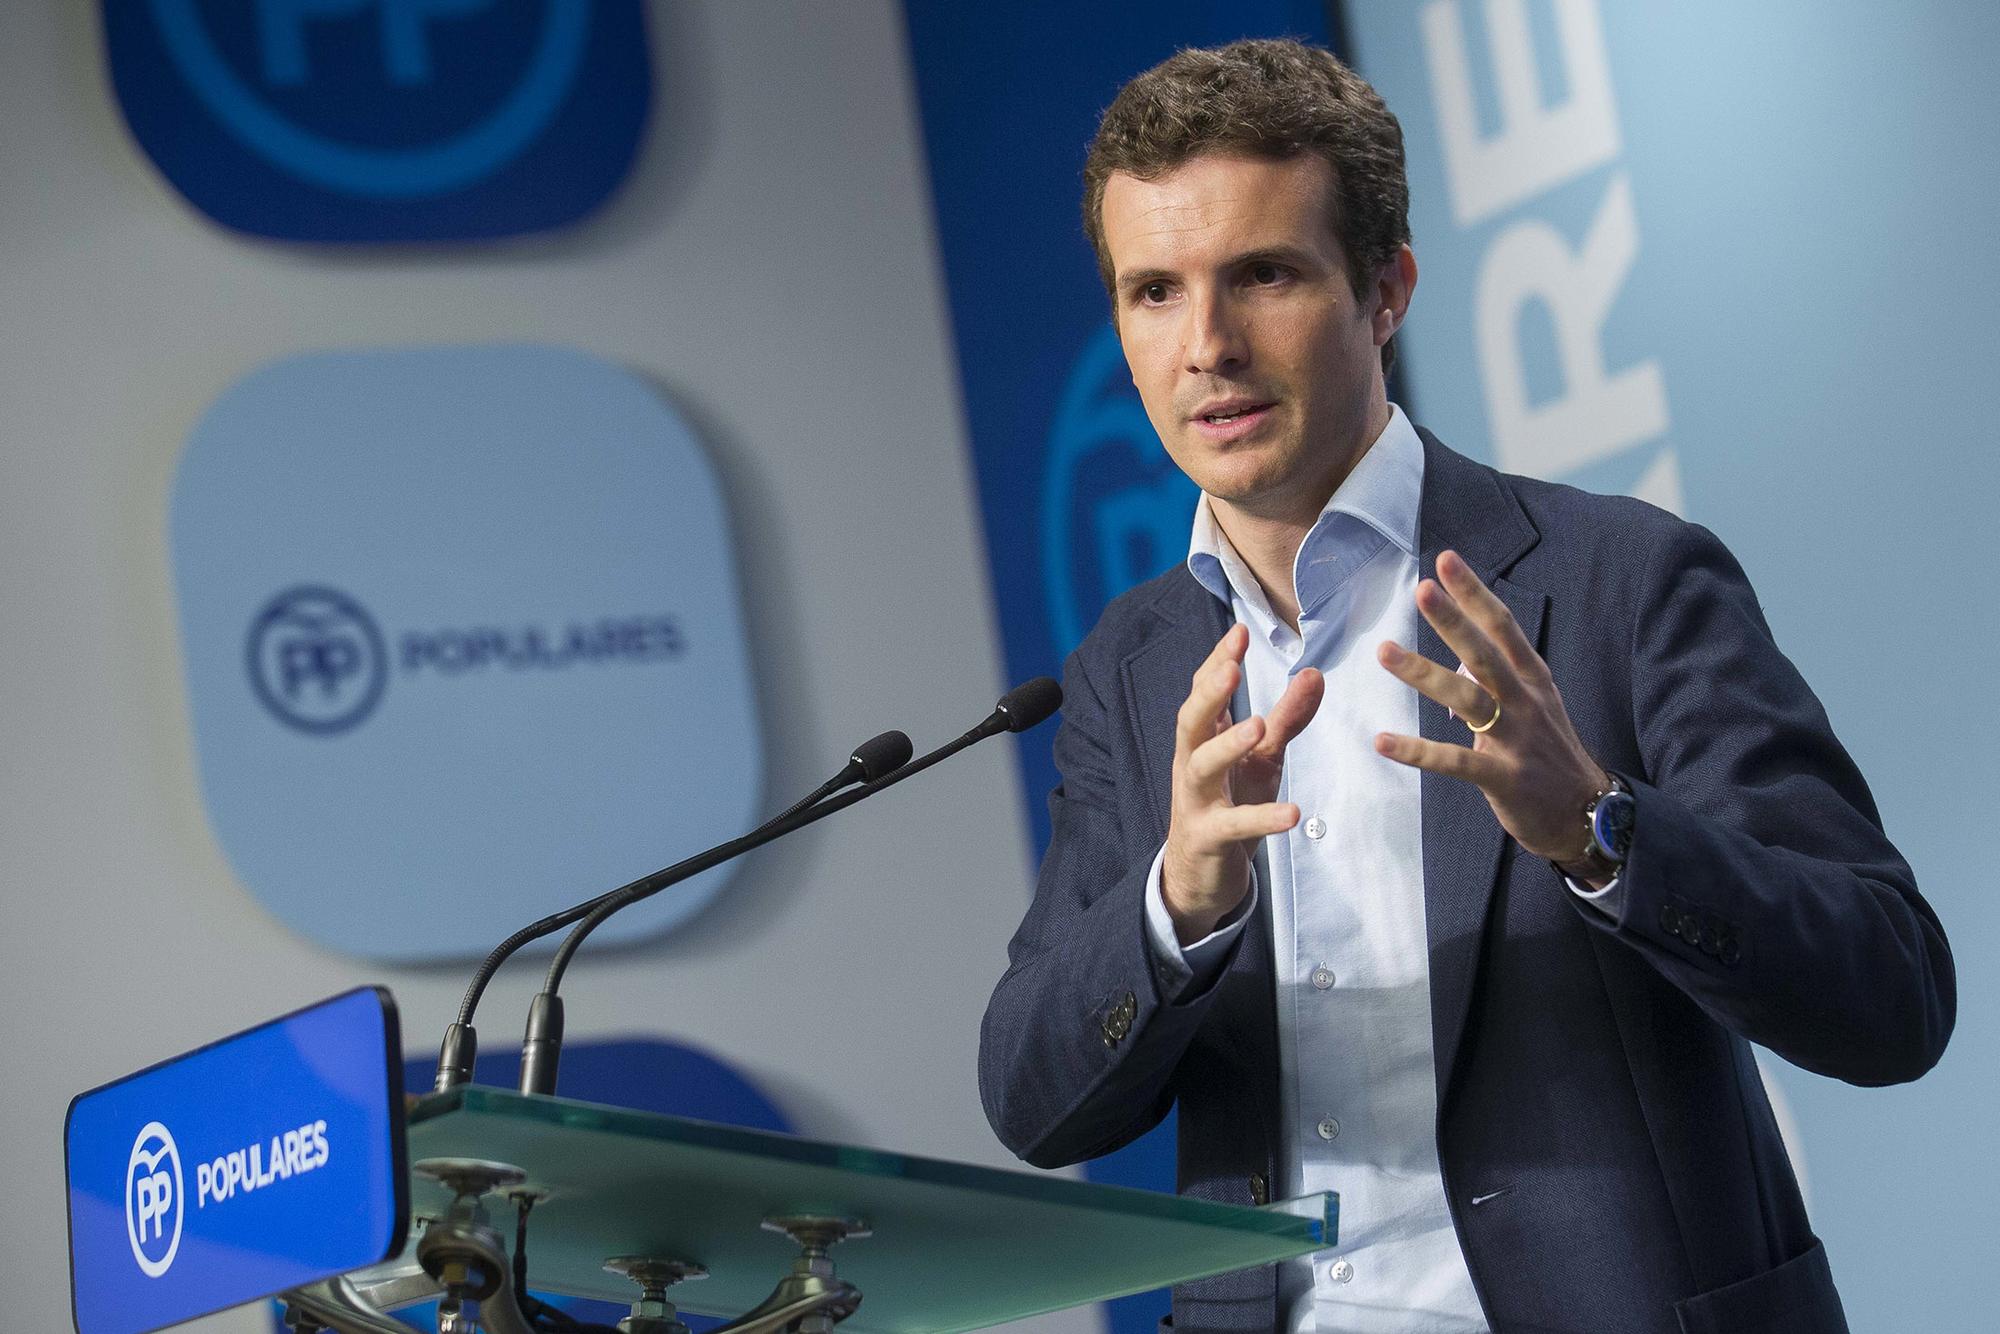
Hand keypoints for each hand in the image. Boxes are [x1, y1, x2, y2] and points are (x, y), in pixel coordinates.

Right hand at [1163, 624, 1324, 942]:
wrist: (1197, 874)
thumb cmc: (1229, 803)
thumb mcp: (1262, 758)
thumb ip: (1287, 718)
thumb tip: (1315, 674)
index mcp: (1202, 738)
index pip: (1203, 692)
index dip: (1218, 661)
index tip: (1239, 631)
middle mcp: (1191, 763)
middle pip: (1191, 721)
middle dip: (1210, 692)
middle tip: (1232, 665)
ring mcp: (1195, 801)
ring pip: (1201, 767)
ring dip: (1227, 744)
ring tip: (1259, 725)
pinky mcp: (1208, 837)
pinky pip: (1232, 825)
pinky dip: (1261, 818)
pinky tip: (1291, 812)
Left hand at [1373, 550, 1607, 871]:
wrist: (1588, 816)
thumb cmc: (1551, 756)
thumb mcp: (1537, 704)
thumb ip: (1504, 674)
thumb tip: (1469, 639)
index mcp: (1533, 679)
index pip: (1502, 626)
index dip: (1474, 593)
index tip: (1446, 560)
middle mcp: (1526, 702)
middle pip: (1485, 652)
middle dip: (1454, 619)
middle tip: (1422, 589)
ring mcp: (1516, 739)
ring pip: (1467, 698)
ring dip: (1424, 673)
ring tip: (1384, 651)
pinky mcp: (1504, 777)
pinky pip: (1455, 761)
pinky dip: (1418, 751)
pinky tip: (1383, 742)